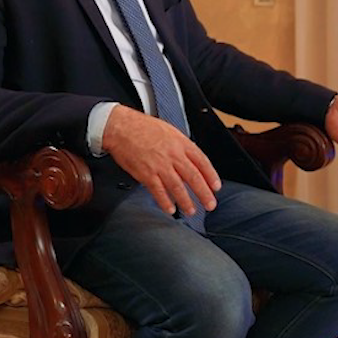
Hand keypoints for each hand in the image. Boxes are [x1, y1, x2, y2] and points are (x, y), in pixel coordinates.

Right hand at [100, 105, 221, 215]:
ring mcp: (159, 165)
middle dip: (204, 193)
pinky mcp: (145, 173)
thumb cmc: (142, 127)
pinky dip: (165, 202)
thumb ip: (181, 146)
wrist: (121, 127)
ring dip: (186, 201)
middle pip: (193, 177)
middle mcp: (173, 155)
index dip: (211, 176)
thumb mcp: (170, 131)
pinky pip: (158, 191)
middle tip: (210, 204)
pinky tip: (170, 209)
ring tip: (191, 211)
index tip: (216, 187)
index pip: (202, 162)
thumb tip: (191, 159)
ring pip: (177, 187)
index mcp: (181, 143)